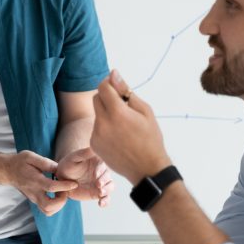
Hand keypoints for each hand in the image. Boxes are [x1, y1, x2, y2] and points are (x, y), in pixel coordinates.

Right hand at [4, 150, 78, 215]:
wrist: (7, 171)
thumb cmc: (20, 162)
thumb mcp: (31, 156)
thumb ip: (46, 163)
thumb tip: (60, 169)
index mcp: (34, 180)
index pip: (51, 187)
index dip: (64, 186)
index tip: (74, 183)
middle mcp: (34, 192)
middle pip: (48, 206)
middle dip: (62, 201)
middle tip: (65, 190)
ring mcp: (34, 198)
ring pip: (48, 211)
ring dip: (59, 205)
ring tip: (61, 193)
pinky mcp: (35, 201)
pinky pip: (46, 210)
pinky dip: (55, 206)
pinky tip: (57, 195)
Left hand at [56, 147, 114, 206]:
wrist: (62, 178)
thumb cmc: (68, 164)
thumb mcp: (74, 157)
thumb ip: (84, 153)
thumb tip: (94, 146)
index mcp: (98, 161)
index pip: (104, 165)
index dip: (101, 170)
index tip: (95, 174)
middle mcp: (102, 172)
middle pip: (109, 176)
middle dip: (105, 181)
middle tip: (98, 185)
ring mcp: (101, 183)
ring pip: (110, 187)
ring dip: (107, 191)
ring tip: (100, 193)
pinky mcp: (98, 193)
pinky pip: (106, 198)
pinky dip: (106, 201)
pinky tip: (100, 204)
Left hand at [91, 70, 171, 184]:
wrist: (147, 169)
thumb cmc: (150, 138)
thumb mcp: (145, 111)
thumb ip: (126, 91)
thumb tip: (113, 73)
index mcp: (117, 113)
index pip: (103, 87)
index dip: (109, 82)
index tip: (116, 85)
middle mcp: (103, 123)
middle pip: (96, 98)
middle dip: (107, 97)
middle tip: (123, 106)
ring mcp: (96, 135)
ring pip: (97, 114)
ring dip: (106, 113)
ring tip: (123, 125)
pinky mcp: (94, 144)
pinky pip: (96, 128)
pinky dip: (105, 127)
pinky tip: (118, 137)